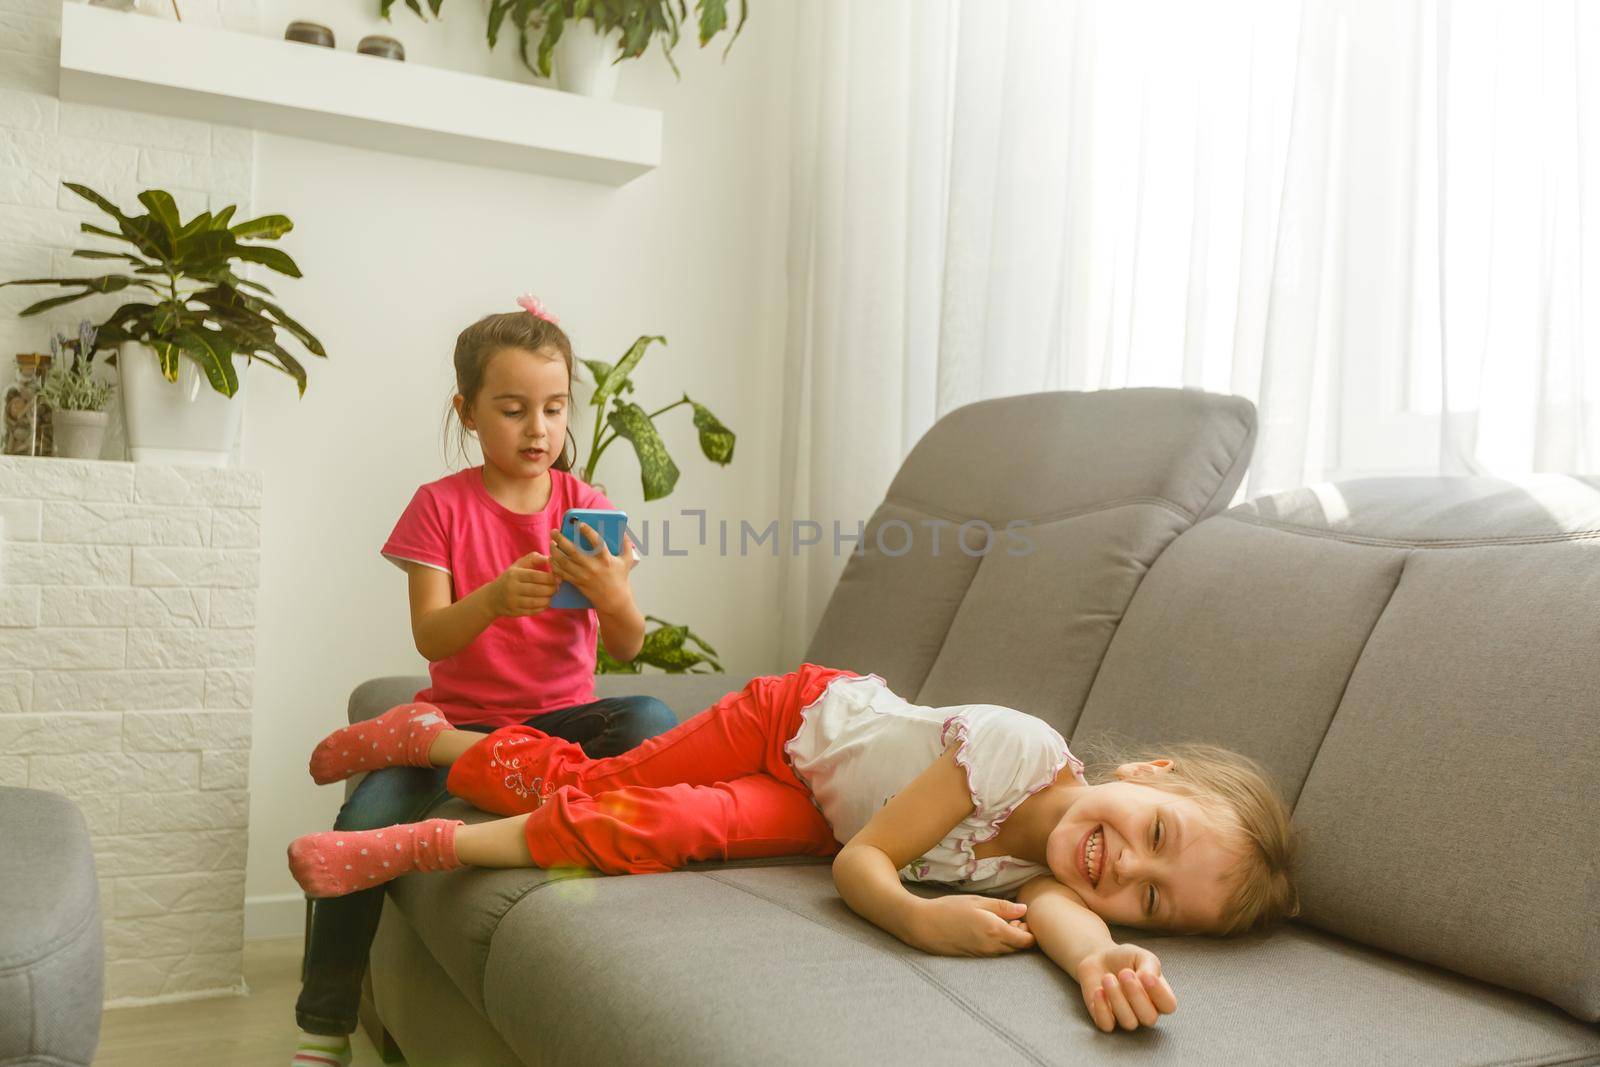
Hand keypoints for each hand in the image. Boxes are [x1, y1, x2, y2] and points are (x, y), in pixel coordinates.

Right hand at [486, 551, 558, 617]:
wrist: (492, 597)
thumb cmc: (511, 578)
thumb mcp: (519, 565)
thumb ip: (534, 559)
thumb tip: (550, 558)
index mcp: (514, 574)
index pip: (535, 576)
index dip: (549, 578)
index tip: (558, 578)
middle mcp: (512, 588)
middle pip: (537, 590)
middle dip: (551, 589)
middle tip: (557, 587)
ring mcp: (513, 601)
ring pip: (536, 602)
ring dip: (548, 599)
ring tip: (551, 595)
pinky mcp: (515, 612)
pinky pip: (533, 611)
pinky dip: (542, 607)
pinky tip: (545, 602)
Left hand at [549, 523, 632, 613]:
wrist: (614, 600)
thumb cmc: (620, 579)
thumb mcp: (627, 561)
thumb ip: (627, 545)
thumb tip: (624, 532)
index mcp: (606, 559)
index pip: (596, 542)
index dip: (587, 532)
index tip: (579, 524)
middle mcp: (593, 567)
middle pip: (573, 551)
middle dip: (561, 539)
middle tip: (554, 532)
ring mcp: (583, 576)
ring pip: (564, 562)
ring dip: (555, 551)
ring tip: (551, 543)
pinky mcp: (577, 583)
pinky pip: (562, 573)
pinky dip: (555, 565)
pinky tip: (551, 558)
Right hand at [909, 895, 1035, 956]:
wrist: (923, 926)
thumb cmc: (948, 909)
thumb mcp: (977, 901)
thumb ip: (1003, 907)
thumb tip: (1024, 910)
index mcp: (996, 931)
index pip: (1027, 941)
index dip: (1031, 931)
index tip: (1024, 919)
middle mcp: (992, 947)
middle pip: (1018, 948)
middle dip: (1021, 936)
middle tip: (1013, 918)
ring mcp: (983, 955)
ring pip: (1006, 951)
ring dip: (1009, 940)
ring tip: (998, 922)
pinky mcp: (974, 957)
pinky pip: (993, 953)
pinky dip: (997, 944)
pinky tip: (986, 930)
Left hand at [1074, 944, 1175, 1031]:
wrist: (1098, 958)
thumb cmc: (1125, 959)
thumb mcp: (1142, 956)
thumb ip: (1150, 967)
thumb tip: (1148, 979)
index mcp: (1159, 997)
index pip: (1169, 1005)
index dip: (1159, 993)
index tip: (1146, 975)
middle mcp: (1145, 1012)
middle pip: (1149, 1018)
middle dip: (1136, 995)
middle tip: (1124, 973)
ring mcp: (1126, 1018)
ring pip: (1129, 1022)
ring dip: (1117, 998)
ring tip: (1107, 977)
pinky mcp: (1106, 1020)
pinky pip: (1107, 1025)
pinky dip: (1102, 1009)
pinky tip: (1099, 991)